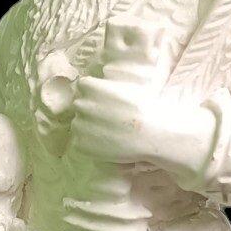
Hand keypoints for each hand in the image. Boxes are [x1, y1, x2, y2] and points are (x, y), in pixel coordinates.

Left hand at [72, 77, 217, 180]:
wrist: (151, 134)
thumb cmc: (145, 109)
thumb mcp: (126, 87)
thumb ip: (106, 86)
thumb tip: (96, 87)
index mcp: (90, 86)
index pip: (83, 86)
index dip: (94, 94)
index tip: (105, 101)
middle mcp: (80, 104)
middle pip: (80, 105)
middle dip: (91, 110)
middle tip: (109, 119)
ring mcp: (79, 125)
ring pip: (79, 124)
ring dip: (90, 127)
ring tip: (110, 132)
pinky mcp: (81, 144)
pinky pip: (81, 142)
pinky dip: (90, 144)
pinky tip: (107, 143)